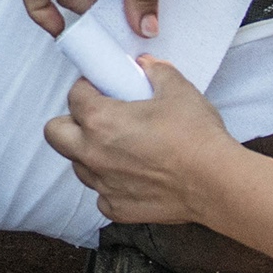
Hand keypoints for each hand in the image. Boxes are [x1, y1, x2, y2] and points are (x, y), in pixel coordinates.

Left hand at [43, 59, 236, 223]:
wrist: (217, 183)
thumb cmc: (196, 136)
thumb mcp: (178, 89)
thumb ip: (155, 71)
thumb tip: (145, 64)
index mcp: (100, 120)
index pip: (74, 96)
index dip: (87, 88)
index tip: (101, 88)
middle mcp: (92, 154)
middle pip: (55, 133)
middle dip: (70, 122)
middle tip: (96, 118)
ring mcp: (102, 184)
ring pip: (78, 165)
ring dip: (90, 154)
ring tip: (121, 148)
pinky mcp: (116, 208)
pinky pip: (101, 193)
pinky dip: (111, 183)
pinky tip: (135, 174)